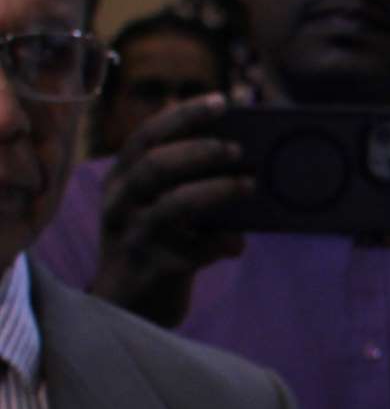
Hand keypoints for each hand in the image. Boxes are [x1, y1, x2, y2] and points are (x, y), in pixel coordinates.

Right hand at [88, 94, 250, 324]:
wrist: (131, 306)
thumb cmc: (159, 246)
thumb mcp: (166, 210)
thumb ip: (193, 186)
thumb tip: (250, 167)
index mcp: (123, 178)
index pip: (147, 135)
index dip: (184, 115)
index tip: (223, 101)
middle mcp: (119, 201)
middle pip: (156, 163)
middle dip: (201, 151)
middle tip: (239, 150)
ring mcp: (131, 234)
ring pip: (173, 204)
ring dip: (216, 191)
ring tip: (247, 186)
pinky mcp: (150, 267)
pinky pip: (191, 250)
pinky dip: (219, 244)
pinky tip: (236, 246)